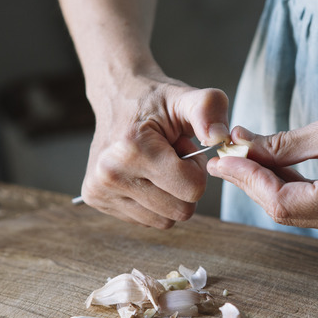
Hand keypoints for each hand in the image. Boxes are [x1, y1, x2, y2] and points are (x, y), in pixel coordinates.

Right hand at [81, 73, 230, 227]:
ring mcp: (100, 190)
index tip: (183, 148)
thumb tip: (220, 137)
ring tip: (157, 165)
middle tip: (171, 157)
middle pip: (181, 210)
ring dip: (170, 195)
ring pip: (165, 221)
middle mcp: (109, 174)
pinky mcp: (96, 200)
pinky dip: (154, 202)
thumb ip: (209, 110)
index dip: (197, 169)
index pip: (192, 189)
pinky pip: (147, 220)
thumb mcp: (186, 97)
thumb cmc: (155, 101)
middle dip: (185, 185)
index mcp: (132, 149)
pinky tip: (144, 175)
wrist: (116, 96)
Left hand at [207, 81, 317, 238]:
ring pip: (298, 211)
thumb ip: (283, 145)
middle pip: (286, 211)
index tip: (224, 158)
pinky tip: (274, 165)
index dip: (248, 181)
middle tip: (228, 155)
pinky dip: (292, 187)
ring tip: (245, 155)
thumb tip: (242, 147)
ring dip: (269, 184)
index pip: (281, 203)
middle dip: (253, 182)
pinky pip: (315, 207)